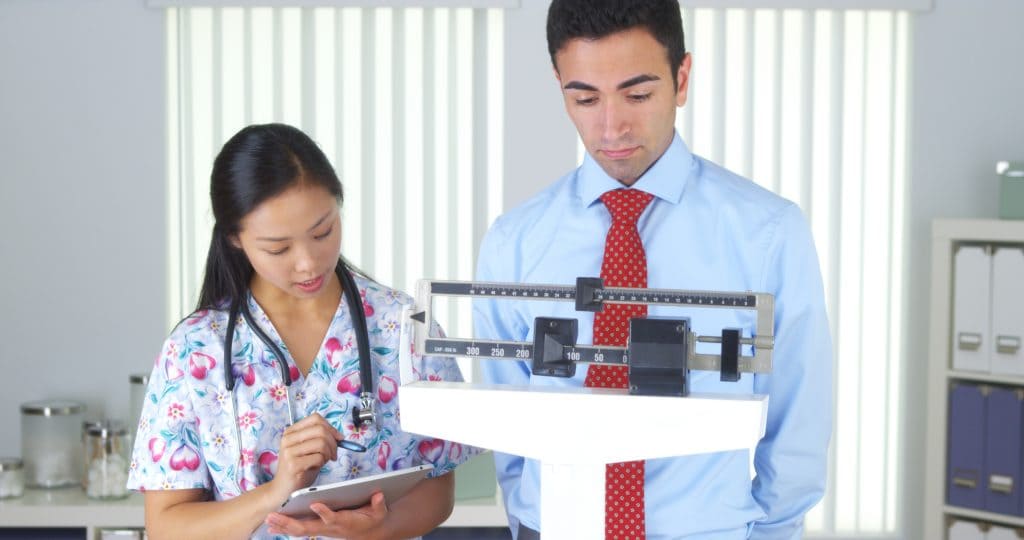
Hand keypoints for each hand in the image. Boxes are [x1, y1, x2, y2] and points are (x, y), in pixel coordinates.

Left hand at [265, 491, 389, 539]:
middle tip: (274, 517)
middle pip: (308, 527)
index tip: (315, 504)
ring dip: (283, 525)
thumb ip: (378, 505)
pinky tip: (272, 524)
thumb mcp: (380, 512)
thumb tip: (378, 496)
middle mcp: (330, 528)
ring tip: (268, 520)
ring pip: (300, 530)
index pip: (333, 518)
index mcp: (345, 522)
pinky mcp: (318, 528)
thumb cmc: (373, 519)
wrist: (369, 533)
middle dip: (290, 523)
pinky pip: (299, 529)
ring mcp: (322, 529)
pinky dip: (285, 527)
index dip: (325, 512)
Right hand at [267, 413, 341, 503]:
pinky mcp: (293, 465)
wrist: (283, 489)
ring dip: (329, 453)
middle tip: (334, 454)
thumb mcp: (308, 449)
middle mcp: (288, 439)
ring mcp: (289, 451)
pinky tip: (317, 467)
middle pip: (320, 430)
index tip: (338, 438)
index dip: (331, 427)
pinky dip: (322, 462)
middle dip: (333, 442)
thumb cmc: (299, 469)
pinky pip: (318, 457)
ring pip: (321, 442)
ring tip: (325, 460)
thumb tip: (339, 436)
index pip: (315, 419)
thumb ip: (320, 439)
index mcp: (291, 432)